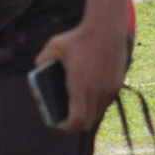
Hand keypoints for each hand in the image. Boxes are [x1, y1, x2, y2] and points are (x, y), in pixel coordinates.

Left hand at [33, 17, 129, 134]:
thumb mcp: (54, 46)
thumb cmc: (78, 37)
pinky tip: (90, 93)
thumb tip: (37, 68)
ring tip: (78, 107)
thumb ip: (42, 59)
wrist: (107, 27)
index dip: (67, 127)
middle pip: (88, 122)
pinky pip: (106, 101)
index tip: (60, 124)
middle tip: (67, 119)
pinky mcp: (117, 83)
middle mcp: (96, 92)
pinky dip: (97, 103)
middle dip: (76, 124)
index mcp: (80, 87)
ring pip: (98, 112)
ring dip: (88, 113)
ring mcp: (109, 89)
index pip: (77, 120)